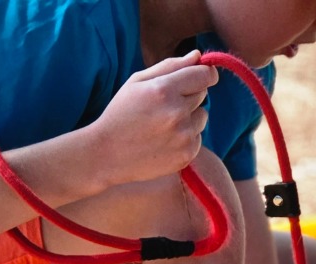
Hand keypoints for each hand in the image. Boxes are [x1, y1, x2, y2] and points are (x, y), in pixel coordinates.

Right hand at [90, 50, 217, 185]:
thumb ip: (170, 66)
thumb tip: (197, 56)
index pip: (203, 75)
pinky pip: (198, 137)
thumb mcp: (138, 82)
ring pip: (203, 116)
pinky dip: (186, 136)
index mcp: (163, 90)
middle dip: (189, 94)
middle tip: (165, 104)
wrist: (109, 153)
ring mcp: (184, 135)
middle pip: (202, 94)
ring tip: (164, 123)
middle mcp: (177, 112)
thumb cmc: (122, 113)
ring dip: (190, 116)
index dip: (205, 73)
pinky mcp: (188, 154)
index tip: (204, 74)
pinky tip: (165, 139)